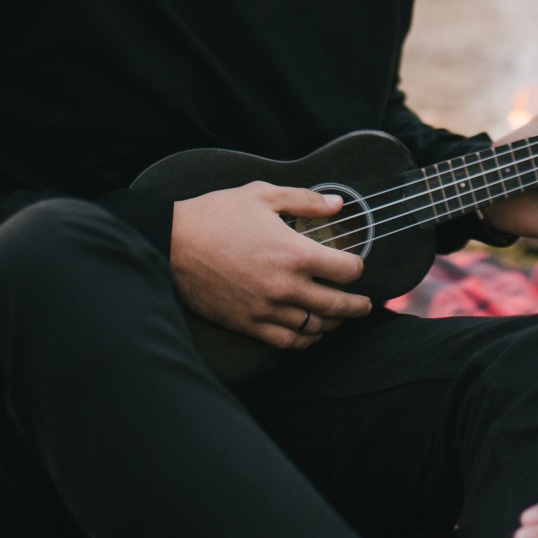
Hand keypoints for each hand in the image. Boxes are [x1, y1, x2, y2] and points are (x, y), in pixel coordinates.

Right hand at [169, 181, 369, 347]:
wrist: (173, 244)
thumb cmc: (217, 215)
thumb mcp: (263, 195)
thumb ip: (305, 200)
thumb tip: (337, 204)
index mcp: (295, 253)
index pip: (346, 270)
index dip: (356, 267)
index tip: (355, 265)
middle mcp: (286, 287)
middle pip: (338, 305)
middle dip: (357, 306)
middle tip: (365, 305)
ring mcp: (267, 310)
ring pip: (315, 326)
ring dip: (333, 324)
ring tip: (339, 319)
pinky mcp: (248, 324)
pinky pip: (287, 341)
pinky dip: (304, 340)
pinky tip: (310, 334)